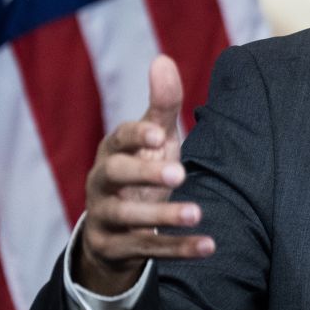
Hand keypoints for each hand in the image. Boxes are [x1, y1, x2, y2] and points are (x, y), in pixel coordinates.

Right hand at [76, 55, 214, 294]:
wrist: (115, 228)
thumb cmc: (141, 168)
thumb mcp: (154, 139)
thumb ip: (162, 105)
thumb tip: (163, 59)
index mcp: (112, 151)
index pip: (117, 139)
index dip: (135, 136)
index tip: (159, 135)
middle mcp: (101, 183)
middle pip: (113, 175)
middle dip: (144, 174)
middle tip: (179, 174)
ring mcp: (105, 218)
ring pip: (128, 219)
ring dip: (163, 217)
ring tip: (197, 213)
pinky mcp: (115, 248)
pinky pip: (147, 250)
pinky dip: (178, 250)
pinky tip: (209, 246)